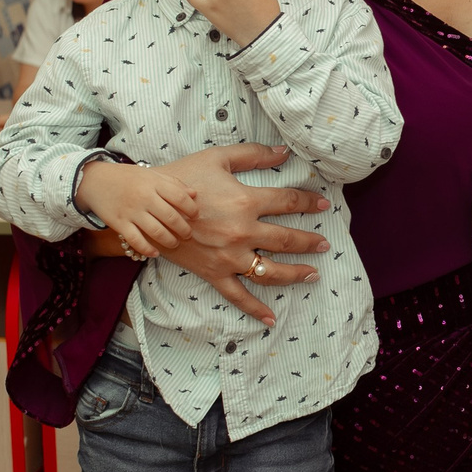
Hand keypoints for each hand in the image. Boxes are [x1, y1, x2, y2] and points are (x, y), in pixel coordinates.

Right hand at [75, 160, 195, 257]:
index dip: (192, 209)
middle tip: (188, 234)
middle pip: (171, 217)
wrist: (95, 180)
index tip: (195, 216)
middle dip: (184, 229)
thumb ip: (173, 183)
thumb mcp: (151, 174)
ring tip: (174, 243)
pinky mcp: (119, 223)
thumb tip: (194, 195)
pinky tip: (155, 253)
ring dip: (170, 241)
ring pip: (157, 231)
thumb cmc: (127, 177)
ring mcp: (131, 211)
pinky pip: (136, 240)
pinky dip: (147, 249)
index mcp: (154, 183)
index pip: (180, 198)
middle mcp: (144, 197)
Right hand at [147, 144, 333, 327]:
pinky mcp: (213, 273)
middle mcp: (242, 232)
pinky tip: (271, 319)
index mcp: (246, 202)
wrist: (147, 207)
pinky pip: (237, 295)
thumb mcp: (217, 158)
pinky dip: (254, 309)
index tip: (324, 205)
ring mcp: (229, 256)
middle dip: (309, 242)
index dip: (309, 202)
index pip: (288, 202)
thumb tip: (283, 152)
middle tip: (324, 245)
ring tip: (312, 274)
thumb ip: (253, 154)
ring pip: (270, 271)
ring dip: (295, 274)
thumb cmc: (182, 180)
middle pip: (286, 240)